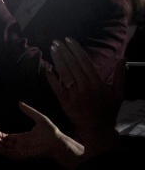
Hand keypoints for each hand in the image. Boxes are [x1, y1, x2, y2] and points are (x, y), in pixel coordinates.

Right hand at [0, 101, 83, 166]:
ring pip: (4, 150)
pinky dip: (2, 151)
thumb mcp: (39, 118)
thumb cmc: (51, 132)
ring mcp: (21, 150)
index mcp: (22, 138)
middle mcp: (20, 145)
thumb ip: (29, 111)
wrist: (58, 142)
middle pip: (3, 144)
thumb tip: (20, 103)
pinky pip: (9, 154)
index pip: (7, 138)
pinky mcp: (23, 155)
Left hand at [47, 38, 123, 156]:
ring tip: (52, 49)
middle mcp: (85, 87)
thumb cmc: (108, 110)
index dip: (76, 49)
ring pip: (63, 73)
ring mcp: (74, 95)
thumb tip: (122, 59)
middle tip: (57, 41)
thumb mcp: (118, 93)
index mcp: (97, 83)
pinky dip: (51, 77)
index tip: (69, 40)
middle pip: (72, 65)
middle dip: (64, 51)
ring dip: (57, 60)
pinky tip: (47, 67)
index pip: (84, 61)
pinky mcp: (65, 102)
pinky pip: (56, 87)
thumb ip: (120, 76)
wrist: (97, 129)